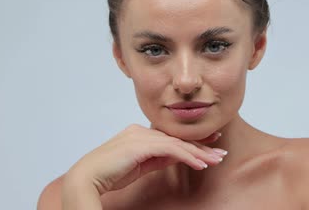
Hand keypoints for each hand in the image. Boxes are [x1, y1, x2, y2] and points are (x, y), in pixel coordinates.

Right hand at [62, 124, 227, 197]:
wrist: (87, 177)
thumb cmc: (108, 174)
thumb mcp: (139, 166)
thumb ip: (157, 159)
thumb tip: (177, 156)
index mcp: (138, 133)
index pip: (171, 137)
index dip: (191, 141)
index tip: (210, 145)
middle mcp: (141, 131)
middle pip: (177, 138)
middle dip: (201, 145)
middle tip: (220, 151)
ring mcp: (141, 136)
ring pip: (177, 143)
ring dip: (199, 152)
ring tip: (216, 160)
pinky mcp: (141, 145)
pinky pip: (171, 150)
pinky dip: (188, 156)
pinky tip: (201, 164)